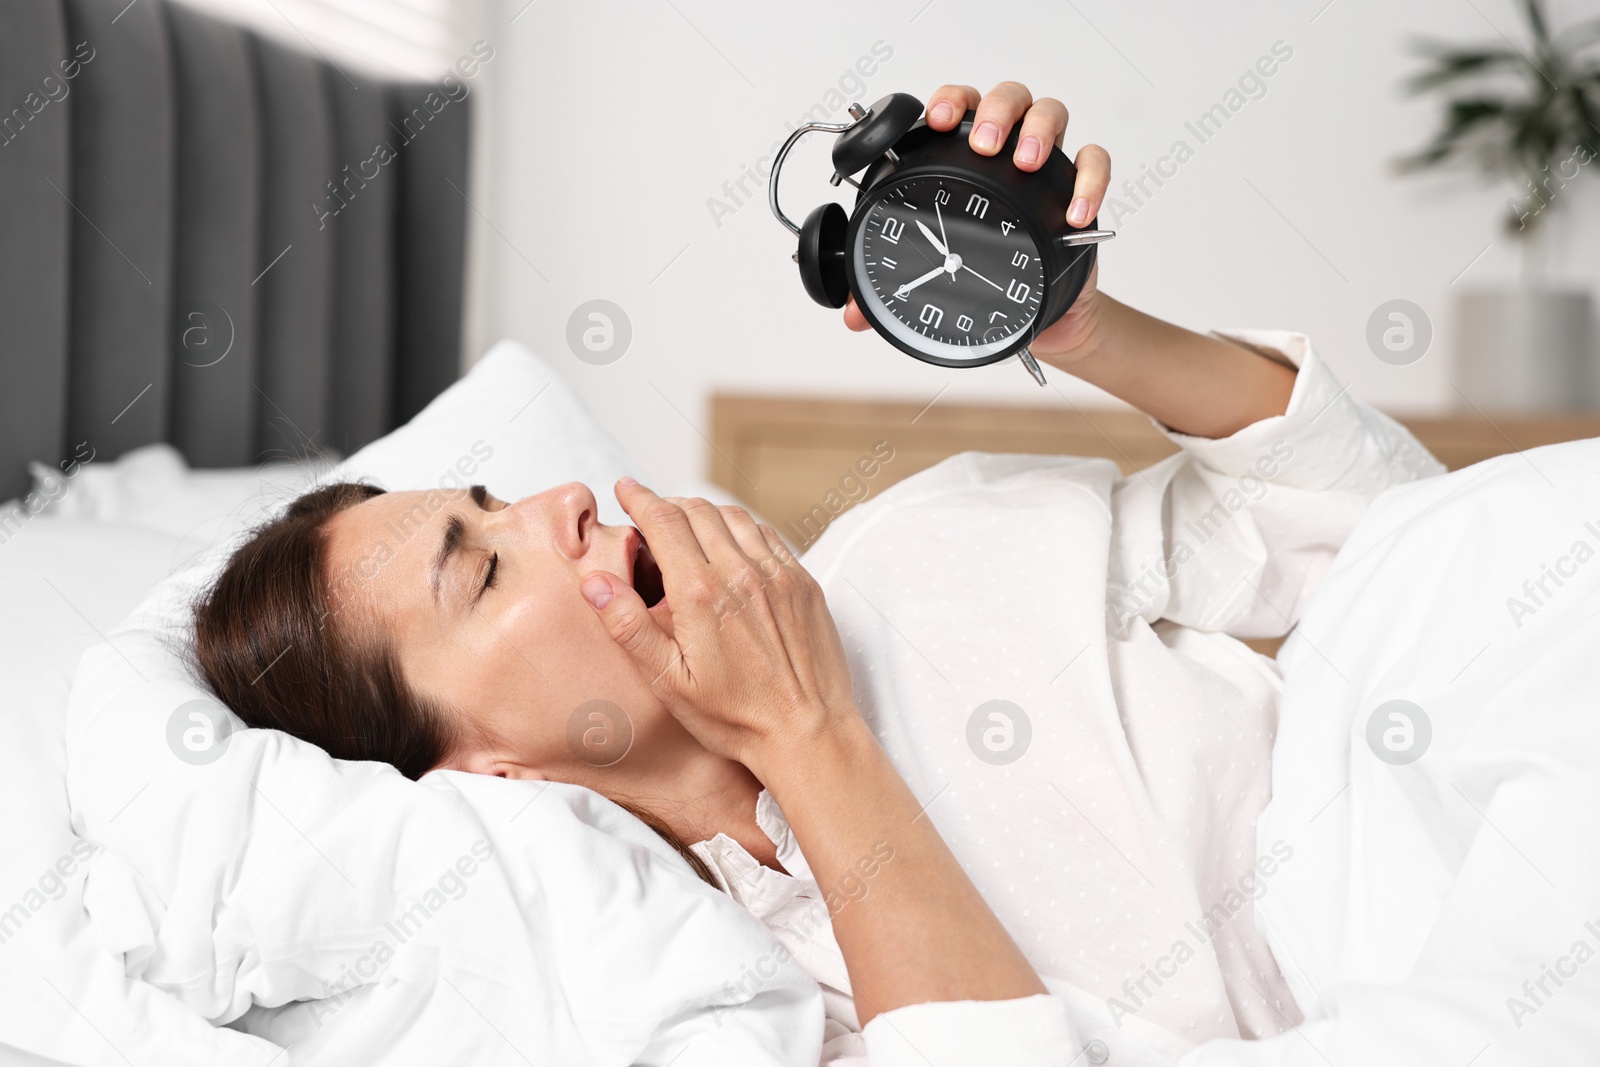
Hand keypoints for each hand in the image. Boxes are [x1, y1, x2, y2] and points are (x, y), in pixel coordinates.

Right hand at [578, 479, 860, 777]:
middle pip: (698, 511)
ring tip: (688, 523)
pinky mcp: (804, 584)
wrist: (808, 734)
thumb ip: (629, 627)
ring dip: (706, 512)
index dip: (640, 499)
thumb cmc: (736, 718)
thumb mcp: (669, 682)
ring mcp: (778, 575)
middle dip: (668, 503)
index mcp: (701, 593)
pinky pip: (769, 536)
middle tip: (651, 511)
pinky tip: (733, 542)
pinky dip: (743, 527)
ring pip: (735, 517)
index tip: (625, 488)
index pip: (664, 521)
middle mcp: (741, 574)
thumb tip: (595, 582)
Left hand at [842, 81, 1112, 368]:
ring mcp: (1047, 165)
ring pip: (1051, 112)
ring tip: (1025, 162)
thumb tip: (852, 315)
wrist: (1038, 315)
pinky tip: (1073, 213)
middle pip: (1006, 97)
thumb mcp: (932, 279)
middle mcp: (1006, 149)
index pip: (957, 107)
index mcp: (962, 157)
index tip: (933, 120)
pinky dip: (1089, 179)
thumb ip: (885, 292)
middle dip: (994, 111)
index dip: (947, 102)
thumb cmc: (983, 277)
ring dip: (1039, 130)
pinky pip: (1096, 162)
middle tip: (984, 144)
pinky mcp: (1078, 188)